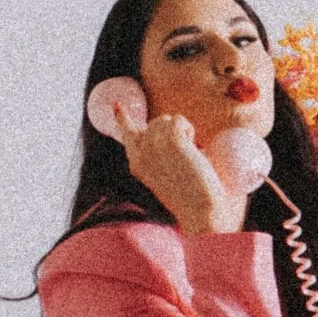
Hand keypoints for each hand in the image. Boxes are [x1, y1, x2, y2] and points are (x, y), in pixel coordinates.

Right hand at [113, 100, 248, 234]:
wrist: (200, 210)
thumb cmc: (192, 198)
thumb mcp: (167, 177)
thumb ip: (159, 157)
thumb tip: (166, 131)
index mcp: (137, 166)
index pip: (127, 136)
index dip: (124, 120)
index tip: (117, 106)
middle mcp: (140, 155)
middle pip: (154, 123)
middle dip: (172, 131)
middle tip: (184, 156)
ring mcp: (152, 146)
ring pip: (166, 119)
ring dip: (182, 130)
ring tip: (189, 155)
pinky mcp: (169, 140)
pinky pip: (178, 120)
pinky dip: (189, 129)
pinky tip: (193, 148)